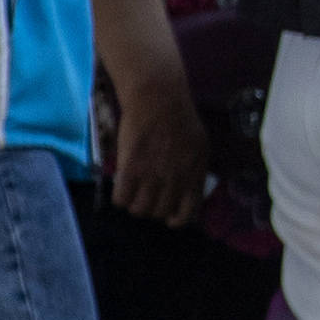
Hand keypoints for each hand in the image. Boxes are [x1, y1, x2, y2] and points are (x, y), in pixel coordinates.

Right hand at [108, 74, 208, 225]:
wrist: (159, 100)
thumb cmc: (181, 120)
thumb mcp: (200, 149)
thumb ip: (194, 172)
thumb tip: (187, 193)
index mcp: (194, 176)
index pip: (187, 214)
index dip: (175, 219)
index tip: (167, 216)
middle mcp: (175, 180)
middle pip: (158, 213)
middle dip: (151, 209)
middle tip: (145, 196)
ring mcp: (152, 176)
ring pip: (138, 210)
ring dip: (134, 204)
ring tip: (132, 191)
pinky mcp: (130, 168)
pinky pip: (120, 199)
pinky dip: (119, 197)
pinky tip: (121, 186)